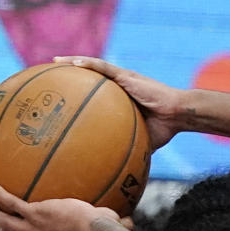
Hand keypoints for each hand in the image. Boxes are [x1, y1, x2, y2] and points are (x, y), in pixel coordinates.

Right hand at [0, 184, 117, 230]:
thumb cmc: (103, 230)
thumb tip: (133, 222)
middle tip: (1, 230)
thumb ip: (117, 225)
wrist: (93, 229)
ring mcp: (35, 229)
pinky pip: (12, 204)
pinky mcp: (34, 214)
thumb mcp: (107, 228)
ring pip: (7, 226)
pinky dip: (1, 196)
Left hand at [51, 56, 182, 150]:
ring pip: (93, 66)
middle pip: (91, 75)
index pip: (96, 91)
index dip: (80, 90)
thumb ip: (128, 148)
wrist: (178, 115)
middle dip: (71, 72)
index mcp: (121, 98)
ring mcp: (122, 78)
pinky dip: (88, 64)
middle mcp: (120, 85)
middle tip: (51, 72)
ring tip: (55, 61)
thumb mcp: (141, 140)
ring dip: (74, 62)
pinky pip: (103, 68)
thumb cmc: (165, 128)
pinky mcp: (127, 76)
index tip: (63, 93)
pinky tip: (73, 62)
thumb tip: (119, 169)